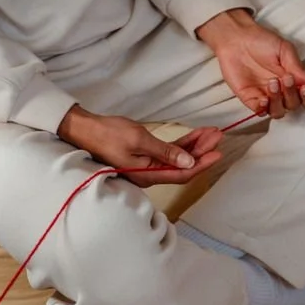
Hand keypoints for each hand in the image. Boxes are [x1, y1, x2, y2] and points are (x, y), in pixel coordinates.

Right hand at [58, 105, 221, 187]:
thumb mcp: (139, 139)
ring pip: (177, 159)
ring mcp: (147, 166)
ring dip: (194, 146)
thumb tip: (189, 162)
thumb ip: (165, 152)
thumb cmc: (108, 134)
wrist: (85, 130)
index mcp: (147, 174)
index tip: (218, 153)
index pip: (182, 174)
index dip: (202, 165)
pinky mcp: (145, 157)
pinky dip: (182, 144)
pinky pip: (168, 153)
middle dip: (202, 152)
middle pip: (182, 167)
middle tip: (218, 137)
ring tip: (211, 133)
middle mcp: (149, 174)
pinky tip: (195, 136)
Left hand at [197, 9, 304, 117]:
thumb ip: (299, 69)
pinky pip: (259, 111)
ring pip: (277, 112)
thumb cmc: (262, 41)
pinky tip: (264, 98)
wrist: (237, 38)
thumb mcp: (285, 51)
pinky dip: (263, 108)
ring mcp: (265, 96)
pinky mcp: (249, 98)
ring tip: (272, 82)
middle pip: (293, 106)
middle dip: (292, 94)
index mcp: (293, 80)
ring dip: (278, 101)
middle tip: (286, 78)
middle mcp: (280, 92)